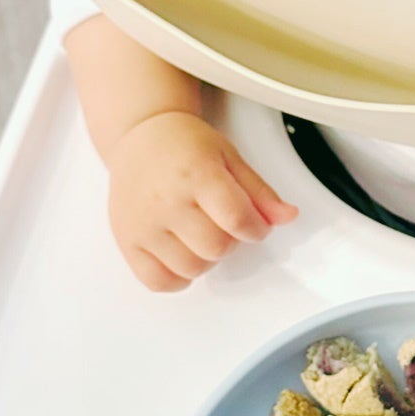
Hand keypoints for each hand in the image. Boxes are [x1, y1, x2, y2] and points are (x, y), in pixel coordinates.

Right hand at [106, 111, 296, 290]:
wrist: (141, 134)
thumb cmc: (184, 145)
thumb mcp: (229, 157)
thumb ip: (259, 192)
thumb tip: (287, 217)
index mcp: (197, 174)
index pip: (237, 219)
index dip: (256, 229)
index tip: (254, 225)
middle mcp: (166, 200)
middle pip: (216, 247)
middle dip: (231, 240)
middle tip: (222, 223)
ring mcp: (143, 223)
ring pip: (191, 268)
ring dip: (206, 259)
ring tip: (199, 233)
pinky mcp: (127, 240)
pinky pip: (158, 281)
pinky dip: (177, 278)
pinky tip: (181, 255)